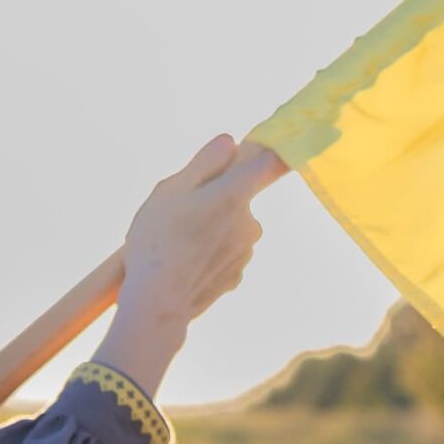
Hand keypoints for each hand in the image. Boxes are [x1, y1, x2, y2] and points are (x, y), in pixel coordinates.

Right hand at [94, 135, 287, 399]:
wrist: (158, 302)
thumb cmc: (158, 240)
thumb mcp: (171, 189)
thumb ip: (204, 163)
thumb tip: (231, 142)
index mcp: (235, 194)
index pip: (272, 163)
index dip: (274, 151)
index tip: (285, 141)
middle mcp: (250, 222)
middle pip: (238, 198)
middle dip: (215, 200)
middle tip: (180, 213)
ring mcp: (246, 252)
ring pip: (230, 228)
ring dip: (211, 230)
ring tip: (176, 244)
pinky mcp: (237, 276)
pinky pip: (225, 255)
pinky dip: (208, 256)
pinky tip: (184, 264)